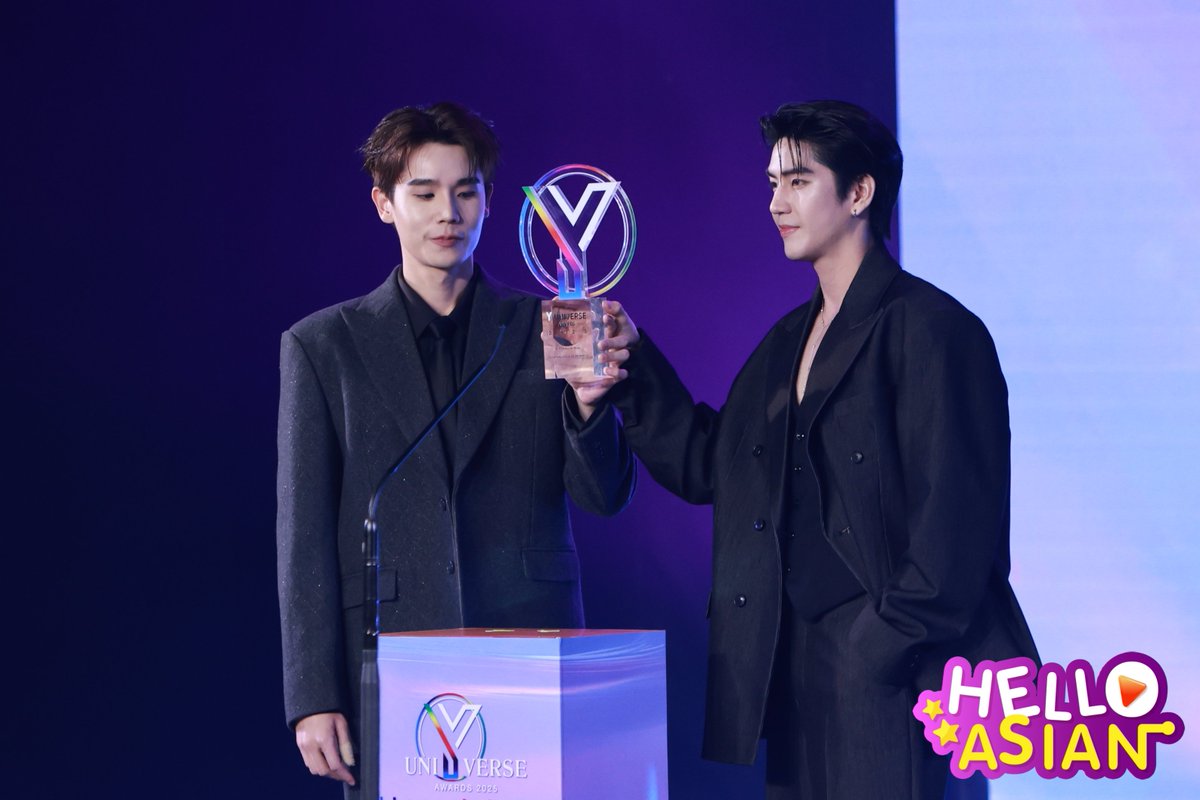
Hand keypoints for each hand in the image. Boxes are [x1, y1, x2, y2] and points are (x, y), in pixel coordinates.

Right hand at [294, 711, 355, 785]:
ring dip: (326, 772)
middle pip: (323, 771)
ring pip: (314, 770)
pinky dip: (317, 766)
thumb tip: (350, 762)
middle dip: (335, 775)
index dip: (344, 774)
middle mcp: (311, 745)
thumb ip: (346, 744)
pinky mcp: (299, 746)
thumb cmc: (329, 710)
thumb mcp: (342, 723)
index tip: (351, 779)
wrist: (309, 701)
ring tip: (336, 768)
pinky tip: (326, 761)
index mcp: (323, 739)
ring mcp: (303, 747)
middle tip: (344, 774)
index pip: (334, 764)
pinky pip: (308, 763)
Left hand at [568, 300, 640, 418]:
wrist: (582, 391)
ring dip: (612, 353)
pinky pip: (622, 374)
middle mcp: (609, 347)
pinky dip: (617, 373)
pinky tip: (607, 373)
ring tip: (599, 356)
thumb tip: (543, 332)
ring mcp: (614, 362)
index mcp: (598, 338)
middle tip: (604, 319)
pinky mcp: (615, 376)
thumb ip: (557, 344)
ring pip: (623, 353)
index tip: (599, 302)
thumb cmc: (576, 369)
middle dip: (611, 325)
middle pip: (616, 333)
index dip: (605, 310)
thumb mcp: (565, 356)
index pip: (605, 320)